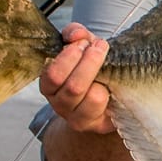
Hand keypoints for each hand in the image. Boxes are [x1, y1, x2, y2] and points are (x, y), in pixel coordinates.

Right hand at [39, 22, 115, 136]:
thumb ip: (76, 34)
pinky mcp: (97, 126)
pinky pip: (108, 108)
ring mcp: (78, 118)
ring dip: (103, 78)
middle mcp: (59, 105)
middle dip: (90, 63)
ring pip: (93, 97)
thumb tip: (76, 34)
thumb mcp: (82, 46)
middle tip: (101, 47)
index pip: (53, 75)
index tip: (84, 42)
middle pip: (74, 87)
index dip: (69, 56)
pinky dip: (112, 92)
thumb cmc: (89, 68)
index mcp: (49, 86)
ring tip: (108, 66)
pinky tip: (111, 85)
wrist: (104, 94)